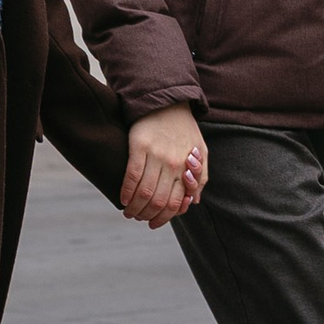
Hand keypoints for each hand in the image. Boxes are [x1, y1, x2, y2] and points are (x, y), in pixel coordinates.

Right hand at [121, 108, 207, 228]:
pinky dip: (126, 191)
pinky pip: (132, 175)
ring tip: (129, 212)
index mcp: (188, 168)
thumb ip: (200, 177)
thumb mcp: (201, 151)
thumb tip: (193, 202)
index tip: (153, 223)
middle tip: (139, 219)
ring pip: (144, 192)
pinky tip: (123, 198)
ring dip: (135, 208)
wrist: (168, 101)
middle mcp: (173, 164)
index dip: (163, 218)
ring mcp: (156, 155)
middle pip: (158, 200)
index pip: (175, 203)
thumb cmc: (184, 128)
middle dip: (147, 216)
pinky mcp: (139, 146)